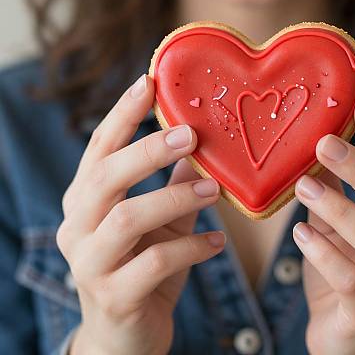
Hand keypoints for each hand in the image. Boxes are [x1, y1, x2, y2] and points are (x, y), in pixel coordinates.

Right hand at [56, 74, 225, 354]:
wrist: (124, 336)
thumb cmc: (143, 265)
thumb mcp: (161, 219)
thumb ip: (175, 181)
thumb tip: (203, 142)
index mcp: (86, 199)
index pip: (98, 148)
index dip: (122, 113)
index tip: (148, 82)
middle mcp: (79, 226)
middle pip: (105, 177)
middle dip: (148, 150)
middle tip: (191, 134)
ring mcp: (90, 263)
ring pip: (127, 218)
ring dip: (176, 198)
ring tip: (215, 189)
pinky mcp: (113, 296)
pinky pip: (155, 263)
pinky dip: (192, 247)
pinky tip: (218, 241)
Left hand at [293, 96, 354, 354]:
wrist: (349, 336)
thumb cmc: (347, 266)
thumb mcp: (341, 219)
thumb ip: (335, 184)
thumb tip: (317, 135)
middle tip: (325, 143)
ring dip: (339, 208)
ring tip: (303, 186)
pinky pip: (353, 283)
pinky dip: (325, 254)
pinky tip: (302, 234)